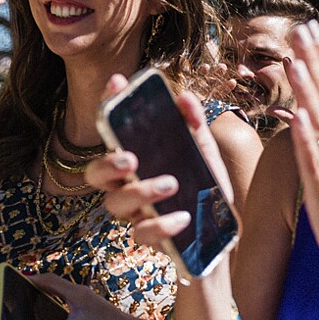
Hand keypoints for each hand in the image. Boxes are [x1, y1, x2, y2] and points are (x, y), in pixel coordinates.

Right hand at [86, 75, 238, 262]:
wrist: (223, 231)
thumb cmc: (204, 186)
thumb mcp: (203, 151)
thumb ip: (193, 124)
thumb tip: (184, 97)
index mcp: (136, 156)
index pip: (111, 129)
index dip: (108, 104)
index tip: (117, 83)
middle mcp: (127, 183)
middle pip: (95, 174)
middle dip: (107, 165)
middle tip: (130, 159)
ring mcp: (135, 211)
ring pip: (114, 204)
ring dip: (139, 193)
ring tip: (170, 184)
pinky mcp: (149, 237)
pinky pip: (141, 234)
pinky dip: (160, 226)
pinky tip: (182, 218)